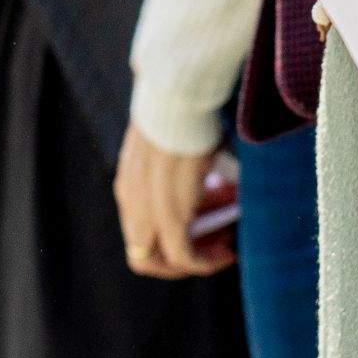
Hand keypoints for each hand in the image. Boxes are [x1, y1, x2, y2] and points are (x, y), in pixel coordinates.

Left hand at [116, 124, 232, 279]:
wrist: (177, 96)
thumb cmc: (183, 109)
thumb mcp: (178, 145)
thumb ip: (187, 169)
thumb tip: (219, 181)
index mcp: (129, 184)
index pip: (140, 229)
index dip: (169, 234)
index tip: (201, 222)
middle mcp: (132, 202)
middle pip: (144, 254)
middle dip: (182, 253)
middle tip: (215, 240)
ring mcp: (148, 211)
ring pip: (161, 260)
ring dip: (197, 258)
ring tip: (228, 243)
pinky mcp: (170, 216)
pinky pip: (184, 256)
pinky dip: (206, 261)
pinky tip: (228, 250)